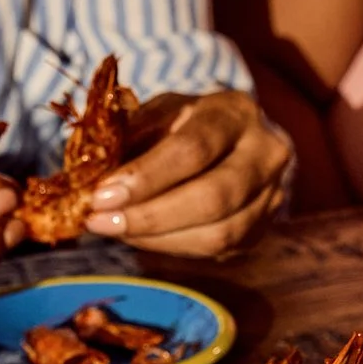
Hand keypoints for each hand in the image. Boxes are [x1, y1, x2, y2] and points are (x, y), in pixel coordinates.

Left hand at [85, 89, 291, 255]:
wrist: (235, 139)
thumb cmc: (186, 123)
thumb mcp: (158, 114)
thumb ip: (131, 141)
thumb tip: (92, 182)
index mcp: (234, 112)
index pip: (193, 149)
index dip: (146, 177)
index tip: (101, 196)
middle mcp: (265, 153)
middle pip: (214, 197)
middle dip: (151, 216)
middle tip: (102, 223)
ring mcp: (271, 196)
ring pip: (219, 234)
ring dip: (158, 239)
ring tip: (115, 231)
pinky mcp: (262, 229)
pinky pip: (217, 250)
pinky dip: (172, 247)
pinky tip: (141, 237)